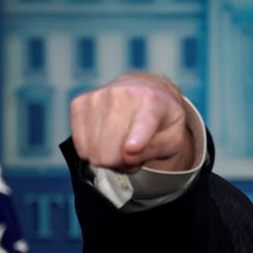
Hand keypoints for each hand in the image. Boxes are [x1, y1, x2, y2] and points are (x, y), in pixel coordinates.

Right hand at [70, 73, 193, 172]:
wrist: (146, 89)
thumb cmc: (162, 119)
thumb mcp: (173, 139)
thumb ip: (155, 150)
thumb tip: (127, 154)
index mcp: (152, 101)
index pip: (141, 125)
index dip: (135, 142)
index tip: (131, 148)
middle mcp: (122, 94)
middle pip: (110, 154)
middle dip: (122, 162)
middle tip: (134, 152)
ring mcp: (97, 97)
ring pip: (94, 153)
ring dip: (109, 157)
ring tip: (122, 144)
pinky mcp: (79, 103)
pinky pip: (80, 147)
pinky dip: (93, 149)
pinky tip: (107, 138)